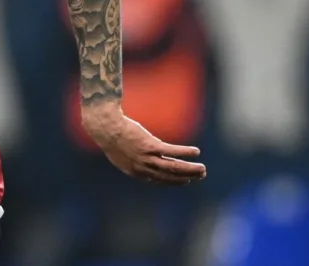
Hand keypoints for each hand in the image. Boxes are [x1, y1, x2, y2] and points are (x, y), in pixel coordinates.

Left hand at [84, 110, 206, 185]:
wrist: (105, 126)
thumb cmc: (111, 137)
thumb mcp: (121, 154)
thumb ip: (133, 160)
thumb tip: (142, 160)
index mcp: (135, 172)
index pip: (159, 180)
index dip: (174, 181)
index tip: (185, 180)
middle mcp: (142, 168)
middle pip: (169, 176)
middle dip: (186, 177)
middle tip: (200, 176)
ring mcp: (147, 158)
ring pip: (173, 167)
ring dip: (190, 169)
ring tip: (203, 169)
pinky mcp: (150, 145)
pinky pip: (172, 151)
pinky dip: (185, 152)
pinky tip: (196, 152)